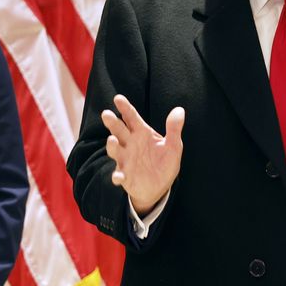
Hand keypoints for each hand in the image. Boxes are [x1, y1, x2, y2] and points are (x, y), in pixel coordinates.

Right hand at [102, 94, 184, 214]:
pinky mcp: (125, 176)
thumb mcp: (173, 146)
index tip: (118, 98)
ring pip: (115, 150)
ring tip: (111, 140)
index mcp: (141, 133)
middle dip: (113, 123)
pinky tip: (119, 177)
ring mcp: (125, 160)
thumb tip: (179, 110)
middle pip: (119, 131)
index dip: (125, 108)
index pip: (131, 117)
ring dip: (112, 146)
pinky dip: (118, 176)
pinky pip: (119, 175)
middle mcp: (130, 144)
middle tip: (106, 114)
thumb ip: (174, 128)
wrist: (159, 187)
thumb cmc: (164, 163)